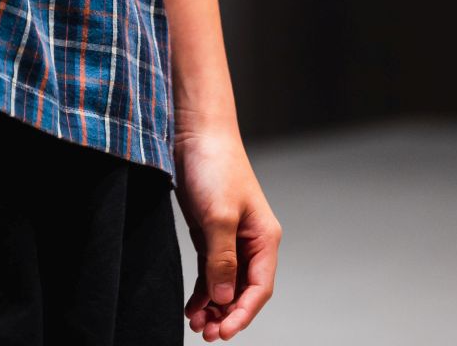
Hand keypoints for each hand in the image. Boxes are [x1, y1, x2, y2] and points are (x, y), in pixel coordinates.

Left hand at [172, 121, 281, 339]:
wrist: (195, 131)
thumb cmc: (215, 166)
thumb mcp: (219, 216)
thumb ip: (222, 260)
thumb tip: (224, 298)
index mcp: (264, 238)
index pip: (260, 288)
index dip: (243, 314)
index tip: (224, 332)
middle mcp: (250, 241)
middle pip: (242, 290)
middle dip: (226, 314)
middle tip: (205, 333)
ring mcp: (230, 237)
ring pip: (225, 284)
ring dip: (213, 306)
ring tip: (196, 324)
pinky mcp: (209, 231)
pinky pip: (210, 271)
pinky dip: (203, 290)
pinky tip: (192, 306)